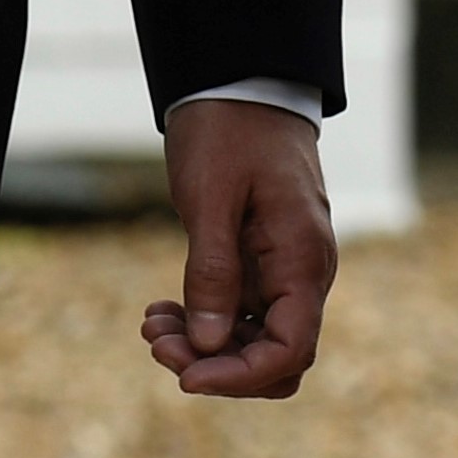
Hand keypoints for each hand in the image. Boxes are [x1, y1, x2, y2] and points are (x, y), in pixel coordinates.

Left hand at [145, 98, 334, 397]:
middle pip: (276, 358)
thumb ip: (213, 274)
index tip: (184, 376)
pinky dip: (205, 322)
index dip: (238, 378)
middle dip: (217, 367)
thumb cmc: (230, 128)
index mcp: (303, 259)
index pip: (288, 351)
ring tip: (152, 324)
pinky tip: (164, 310)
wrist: (243, 79)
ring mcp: (286, 269)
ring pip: (256, 341)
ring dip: (205, 347)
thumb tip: (209, 347)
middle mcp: (304, 272)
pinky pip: (243, 314)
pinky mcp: (264, 262)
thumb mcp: (211, 198)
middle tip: (158, 342)